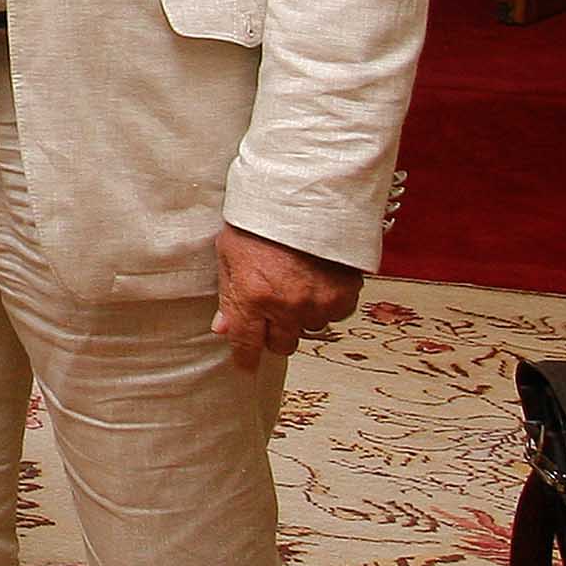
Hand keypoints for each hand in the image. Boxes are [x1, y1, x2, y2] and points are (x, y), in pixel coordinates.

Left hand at [211, 225, 363, 369]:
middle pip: (281, 345)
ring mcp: (316, 304)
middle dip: (275, 335)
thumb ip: (228, 296)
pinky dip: (327, 305)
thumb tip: (222, 329)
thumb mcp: (229, 254)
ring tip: (297, 288)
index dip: (246, 359)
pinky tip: (319, 283)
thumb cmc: (260, 221)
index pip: (247, 344)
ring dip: (302, 318)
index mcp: (251, 298)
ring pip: (310, 330)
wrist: (303, 199)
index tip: (246, 366)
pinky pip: (335, 315)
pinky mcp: (344, 296)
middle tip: (273, 314)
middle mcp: (285, 307)